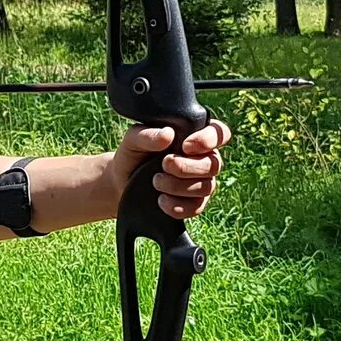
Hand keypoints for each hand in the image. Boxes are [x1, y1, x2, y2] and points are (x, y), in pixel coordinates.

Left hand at [109, 120, 232, 219]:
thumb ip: (148, 134)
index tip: (186, 146)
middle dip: (187, 167)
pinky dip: (178, 206)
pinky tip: (162, 201)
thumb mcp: (133, 140)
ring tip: (156, 181)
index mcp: (194, 136)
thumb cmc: (133, 155)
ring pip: (206, 187)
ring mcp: (201, 182)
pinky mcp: (194, 204)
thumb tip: (167, 134)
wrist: (122, 182)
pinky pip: (197, 207)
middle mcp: (203, 159)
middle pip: (214, 164)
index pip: (219, 133)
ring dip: (179, 186)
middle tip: (165, 164)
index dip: (209, 139)